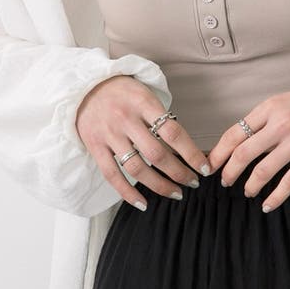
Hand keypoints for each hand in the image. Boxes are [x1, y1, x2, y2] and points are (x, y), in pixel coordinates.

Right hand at [75, 75, 211, 209]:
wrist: (85, 85)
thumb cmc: (122, 89)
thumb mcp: (144, 91)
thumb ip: (160, 115)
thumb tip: (183, 143)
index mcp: (143, 103)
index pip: (173, 132)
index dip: (191, 153)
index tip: (204, 167)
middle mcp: (126, 119)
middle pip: (157, 154)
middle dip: (179, 173)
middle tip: (193, 182)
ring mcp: (110, 134)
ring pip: (137, 169)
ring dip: (159, 185)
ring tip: (176, 193)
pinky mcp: (95, 147)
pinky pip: (112, 175)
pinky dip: (128, 193)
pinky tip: (143, 203)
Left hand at [206, 80, 289, 211]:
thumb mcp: (284, 102)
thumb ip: (264, 120)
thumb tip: (240, 141)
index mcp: (270, 108)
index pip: (235, 133)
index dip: (219, 153)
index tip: (211, 165)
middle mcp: (280, 124)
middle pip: (243, 154)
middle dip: (229, 172)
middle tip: (225, 182)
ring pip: (263, 171)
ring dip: (250, 186)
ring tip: (247, 191)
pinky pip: (288, 183)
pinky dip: (274, 198)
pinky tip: (267, 204)